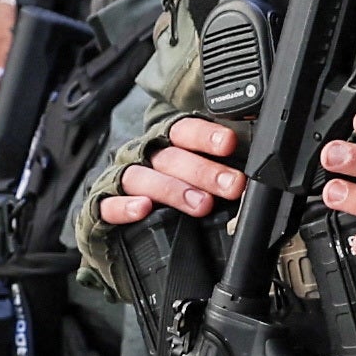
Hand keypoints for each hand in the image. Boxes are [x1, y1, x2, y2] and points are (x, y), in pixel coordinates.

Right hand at [101, 111, 247, 228]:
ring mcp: (120, 180)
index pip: (184, 130)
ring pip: (143, 178)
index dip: (206, 135)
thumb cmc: (166, 191)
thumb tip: (254, 162)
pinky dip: (125, 206)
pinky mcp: (100, 207)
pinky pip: (108, 205)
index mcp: (165, 142)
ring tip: (201, 204)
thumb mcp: (192, 174)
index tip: (229, 143)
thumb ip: (217, 167)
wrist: (120, 225)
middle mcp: (142, 156)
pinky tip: (143, 208)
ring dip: (173, 189)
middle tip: (231, 185)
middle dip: (203, 171)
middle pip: (171, 157)